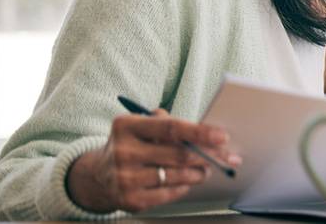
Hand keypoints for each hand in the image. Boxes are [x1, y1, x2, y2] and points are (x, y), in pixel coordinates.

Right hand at [66, 109, 240, 212]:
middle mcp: (123, 152)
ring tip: (208, 168)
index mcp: (127, 126)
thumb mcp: (141, 126)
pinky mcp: (129, 200)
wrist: (97, 176)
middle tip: (228, 155)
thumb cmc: (131, 145)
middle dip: (209, 155)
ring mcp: (125, 178)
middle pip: (179, 154)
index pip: (171, 128)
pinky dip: (184, 186)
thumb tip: (206, 131)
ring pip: (177, 175)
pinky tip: (188, 181)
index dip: (200, 132)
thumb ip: (167, 124)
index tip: (222, 136)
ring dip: (200, 172)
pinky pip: (169, 193)